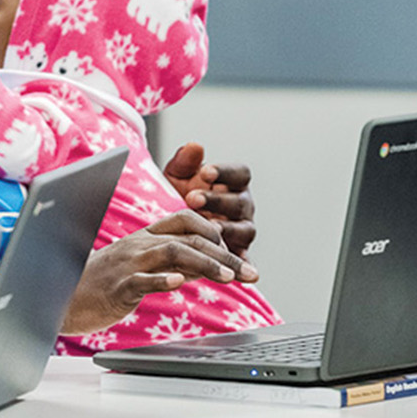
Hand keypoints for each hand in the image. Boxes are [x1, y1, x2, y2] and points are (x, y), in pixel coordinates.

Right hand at [62, 210, 258, 334]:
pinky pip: (140, 280)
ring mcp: (127, 265)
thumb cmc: (102, 285)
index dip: (215, 233)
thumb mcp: (141, 269)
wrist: (63, 298)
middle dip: (224, 255)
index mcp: (144, 238)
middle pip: (188, 239)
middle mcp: (138, 246)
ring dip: (204, 264)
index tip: (234, 258)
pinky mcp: (116, 287)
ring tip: (228, 277)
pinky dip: (161, 280)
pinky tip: (179, 283)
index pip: (186, 220)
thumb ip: (170, 264)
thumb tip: (205, 267)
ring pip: (171, 253)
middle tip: (249, 274)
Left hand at [164, 142, 256, 257]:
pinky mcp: (238, 254)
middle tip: (192, 198)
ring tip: (205, 229)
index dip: (225, 172)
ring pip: (244, 230)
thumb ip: (184, 162)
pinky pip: (244, 261)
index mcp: (234, 184)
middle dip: (217, 200)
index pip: (240, 174)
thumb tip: (194, 147)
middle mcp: (243, 207)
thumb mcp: (177, 177)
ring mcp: (242, 231)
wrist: (171, 228)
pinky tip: (237, 271)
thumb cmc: (179, 196)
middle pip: (241, 201)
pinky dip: (244, 266)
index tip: (204, 172)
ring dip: (225, 229)